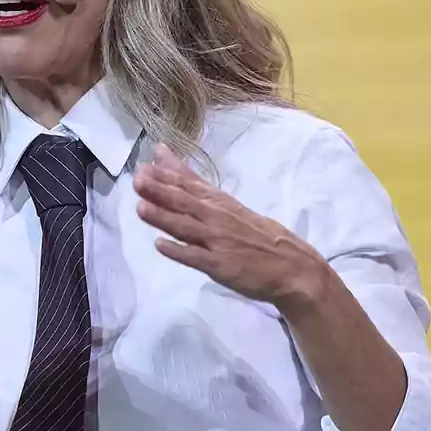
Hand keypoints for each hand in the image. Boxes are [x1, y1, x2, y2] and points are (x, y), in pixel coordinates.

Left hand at [133, 144, 330, 309]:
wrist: (292, 266)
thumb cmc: (258, 235)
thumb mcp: (230, 206)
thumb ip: (199, 188)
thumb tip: (174, 166)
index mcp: (220, 203)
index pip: (190, 184)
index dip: (166, 174)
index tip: (144, 163)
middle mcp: (217, 218)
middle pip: (184, 201)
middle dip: (160, 189)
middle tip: (137, 179)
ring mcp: (218, 241)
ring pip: (186, 226)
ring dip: (163, 216)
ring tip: (141, 207)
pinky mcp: (221, 265)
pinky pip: (196, 257)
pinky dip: (179, 250)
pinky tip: (161, 245)